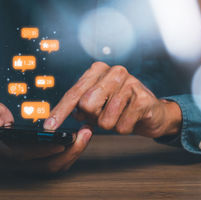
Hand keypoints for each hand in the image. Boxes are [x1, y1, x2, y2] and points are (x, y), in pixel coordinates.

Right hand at [0, 102, 92, 173]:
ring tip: (86, 134)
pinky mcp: (38, 165)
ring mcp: (29, 167)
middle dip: (70, 151)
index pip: (27, 155)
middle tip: (85, 133)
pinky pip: (57, 164)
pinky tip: (81, 139)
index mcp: (4, 153)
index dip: (45, 150)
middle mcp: (18, 165)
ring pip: (55, 167)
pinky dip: (71, 153)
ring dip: (74, 153)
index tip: (63, 140)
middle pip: (48, 165)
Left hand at [44, 62, 181, 137]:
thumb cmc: (120, 108)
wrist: (152, 113)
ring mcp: (130, 82)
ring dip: (111, 125)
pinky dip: (124, 128)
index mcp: (97, 70)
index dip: (60, 112)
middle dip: (93, 118)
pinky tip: (132, 119)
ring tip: (121, 116)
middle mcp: (114, 71)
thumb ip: (81, 108)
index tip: (48, 127)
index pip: (74, 93)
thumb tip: (73, 114)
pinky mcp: (143, 98)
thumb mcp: (97, 106)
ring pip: (105, 119)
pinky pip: (122, 126)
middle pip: (87, 105)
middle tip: (104, 115)